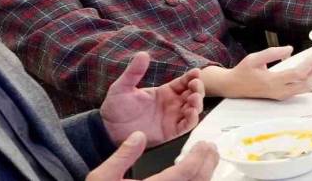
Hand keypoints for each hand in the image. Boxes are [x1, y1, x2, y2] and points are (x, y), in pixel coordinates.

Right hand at [86, 132, 217, 180]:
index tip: (203, 144)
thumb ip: (122, 156)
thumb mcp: (101, 178)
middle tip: (210, 148)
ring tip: (206, 159)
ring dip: (206, 173)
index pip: (187, 172)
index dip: (199, 156)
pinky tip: (194, 175)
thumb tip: (139, 135)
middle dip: (208, 163)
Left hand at [100, 53, 203, 147]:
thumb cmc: (115, 108)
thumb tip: (143, 54)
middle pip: (194, 94)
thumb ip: (134, 72)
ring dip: (198, 103)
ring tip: (193, 98)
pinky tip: (191, 112)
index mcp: (165, 92)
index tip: (196, 72)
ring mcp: (173, 118)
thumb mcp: (123, 87)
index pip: (184, 82)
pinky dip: (192, 119)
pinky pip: (187, 125)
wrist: (109, 130)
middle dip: (199, 88)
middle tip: (195, 85)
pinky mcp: (171, 132)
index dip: (192, 76)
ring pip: (194, 109)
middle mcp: (172, 104)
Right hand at [202, 47, 311, 99]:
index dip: (309, 65)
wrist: (233, 87)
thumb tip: (290, 49)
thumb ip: (272, 52)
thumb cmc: (243, 71)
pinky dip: (308, 81)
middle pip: (305, 84)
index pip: (297, 75)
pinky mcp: (281, 95)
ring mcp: (281, 95)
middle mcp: (279, 91)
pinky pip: (299, 90)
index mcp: (272, 81)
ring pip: (304, 89)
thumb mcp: (254, 58)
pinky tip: (308, 71)